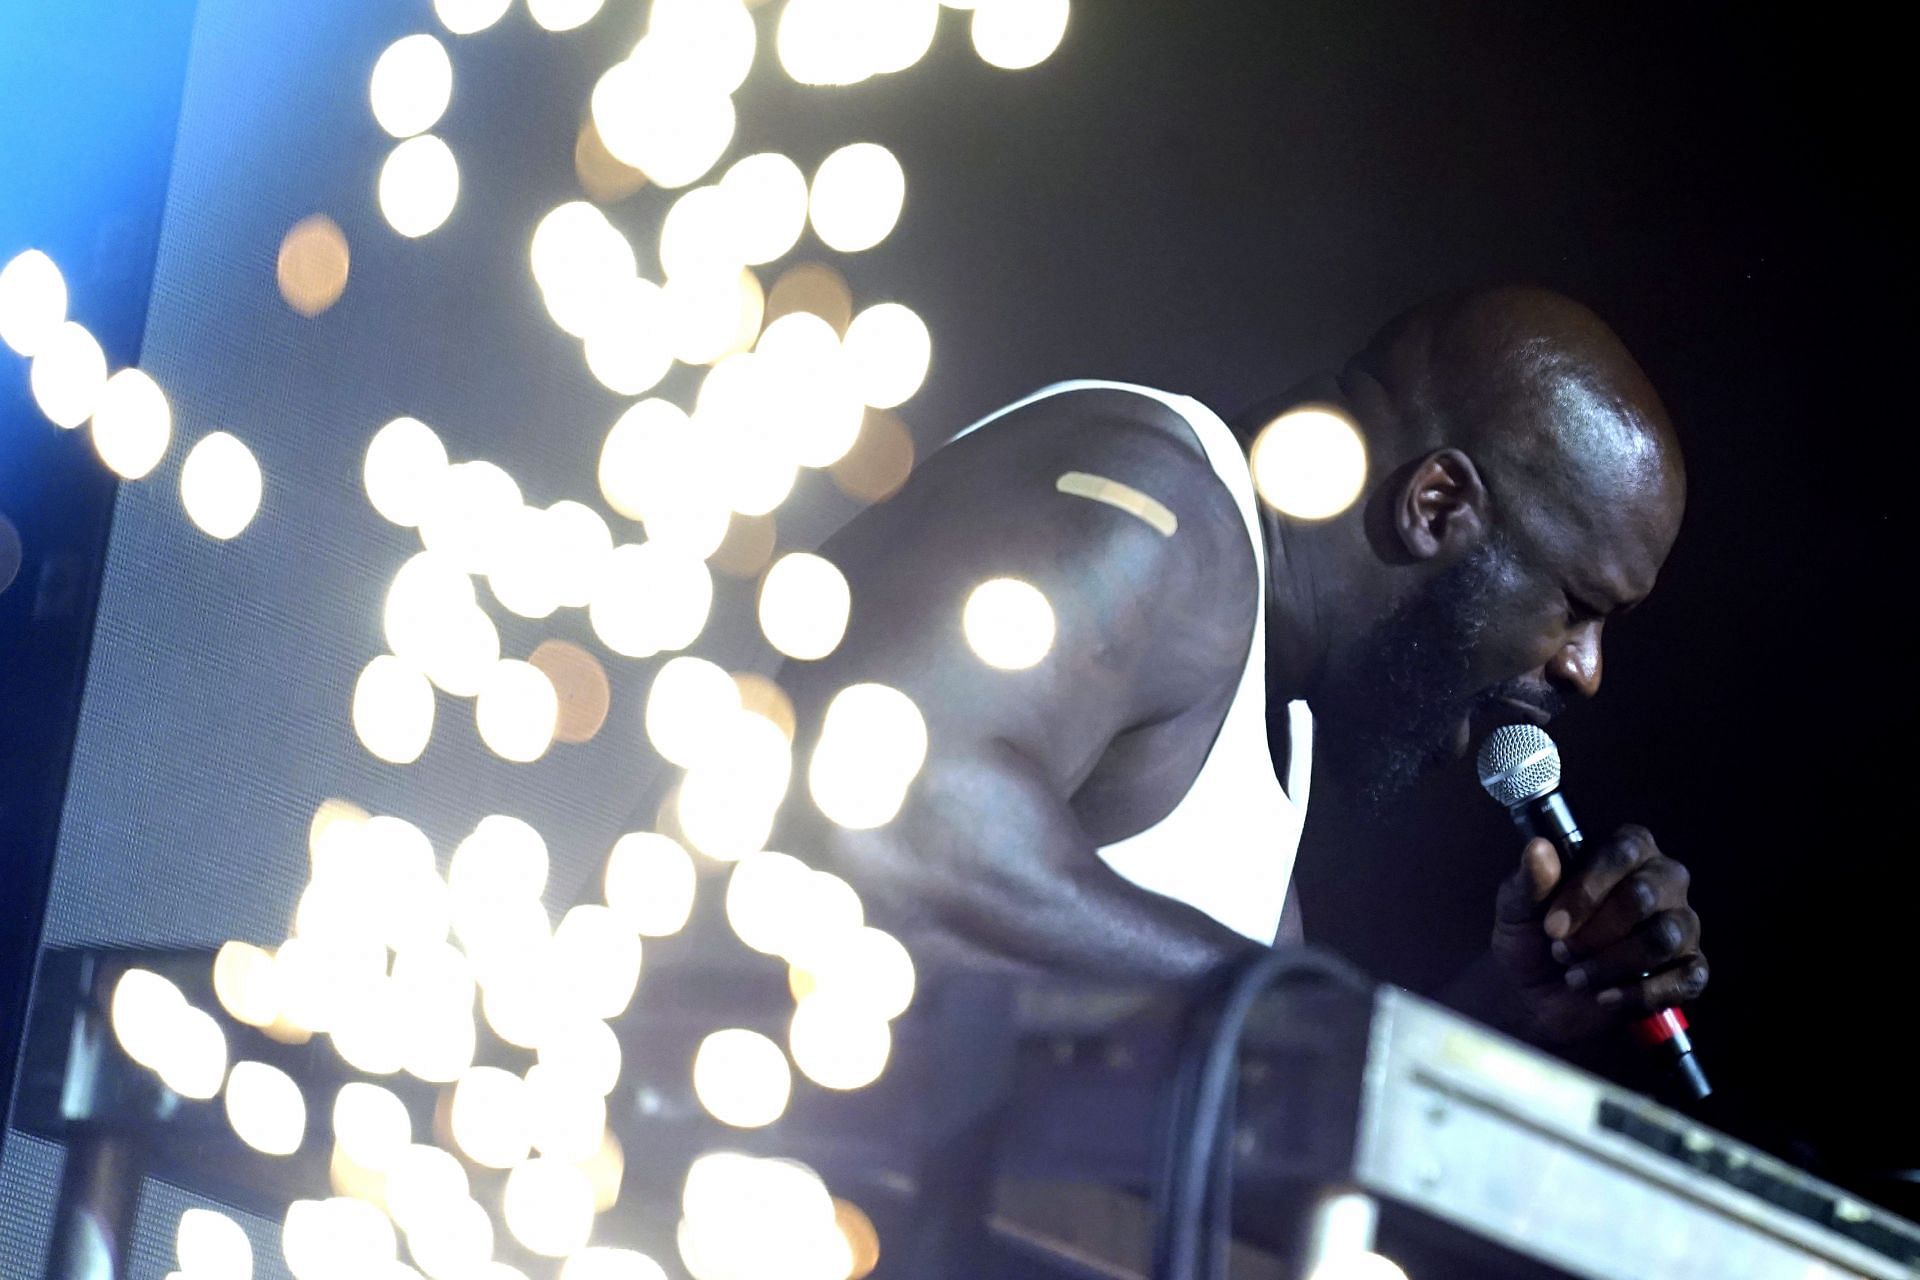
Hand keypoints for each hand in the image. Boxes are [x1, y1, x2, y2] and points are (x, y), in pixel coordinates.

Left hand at [1491, 824, 1707, 1043]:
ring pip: (1663, 938)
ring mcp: (1681, 926)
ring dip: (1612, 963)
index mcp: (1626, 850)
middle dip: (1595, 932)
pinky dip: (1639, 993)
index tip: (1552, 926)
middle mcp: (1662, 880)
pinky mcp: (1689, 971)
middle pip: (1644, 896)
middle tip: (1561, 951)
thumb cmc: (1532, 936)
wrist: (1535, 994)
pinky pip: (1684, 980)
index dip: (1586, 891)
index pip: (1622, 852)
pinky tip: (1604, 997)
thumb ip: (1529, 880)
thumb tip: (1538, 848)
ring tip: (1575, 976)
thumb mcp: (1516, 906)